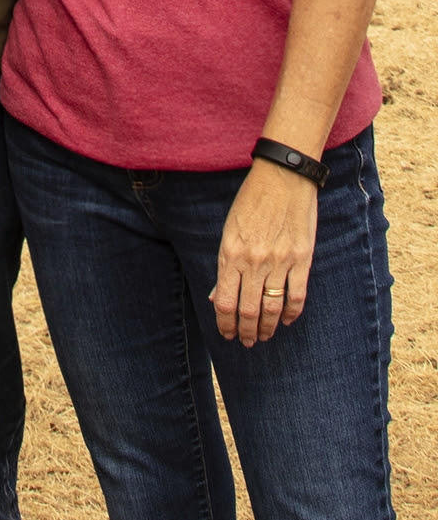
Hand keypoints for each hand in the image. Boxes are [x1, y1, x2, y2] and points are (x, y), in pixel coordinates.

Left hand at [210, 161, 317, 346]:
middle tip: (246, 342)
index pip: (225, 302)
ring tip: (263, 336)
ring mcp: (279, 262)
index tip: (227, 335)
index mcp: (230, 253)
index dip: (225, 324)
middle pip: (248, 311)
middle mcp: (254, 261)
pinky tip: (285, 321)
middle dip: (245, 332)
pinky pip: (297, 297)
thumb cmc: (251, 202)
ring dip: (266, 328)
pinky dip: (291, 314)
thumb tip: (218, 297)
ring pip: (271, 308)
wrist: (283, 177)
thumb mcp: (229, 230)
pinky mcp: (302, 259)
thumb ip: (225, 265)